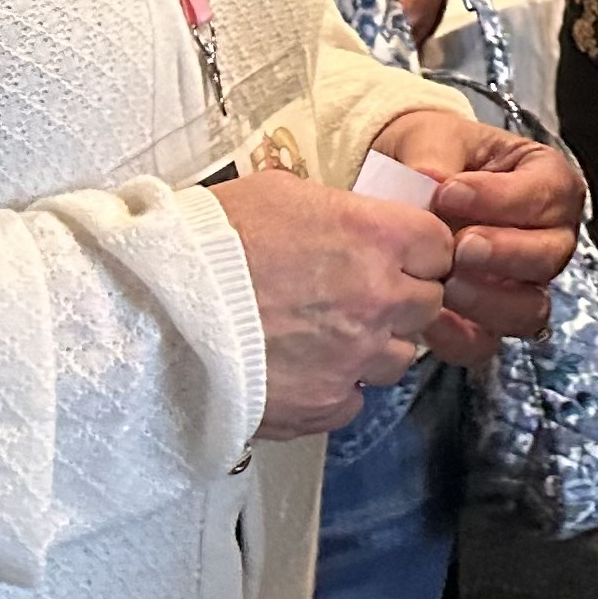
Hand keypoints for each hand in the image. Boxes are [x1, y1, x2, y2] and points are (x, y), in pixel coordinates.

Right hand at [216, 167, 454, 437]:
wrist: (156, 311)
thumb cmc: (208, 242)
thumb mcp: (279, 194)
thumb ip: (335, 212)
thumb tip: (353, 226)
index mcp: (374, 237)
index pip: (441, 247)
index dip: (418, 250)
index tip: (395, 254)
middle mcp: (379, 299)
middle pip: (428, 304)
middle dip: (400, 297)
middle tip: (354, 293)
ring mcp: (356, 358)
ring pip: (397, 357)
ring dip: (371, 345)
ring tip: (321, 334)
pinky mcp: (326, 405)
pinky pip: (354, 399)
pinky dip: (336, 387)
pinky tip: (299, 368)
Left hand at [373, 107, 584, 364]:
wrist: (403, 183)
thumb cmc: (434, 154)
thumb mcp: (434, 138)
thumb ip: (435, 157)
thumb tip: (428, 181)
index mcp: (546, 180)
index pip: (548, 193)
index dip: (504, 199)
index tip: (450, 192)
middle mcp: (547, 237)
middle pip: (550, 256)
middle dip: (504, 254)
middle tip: (459, 246)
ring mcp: (523, 284)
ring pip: (529, 308)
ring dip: (488, 301)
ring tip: (445, 283)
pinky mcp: (488, 319)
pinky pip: (487, 342)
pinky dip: (460, 337)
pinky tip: (429, 319)